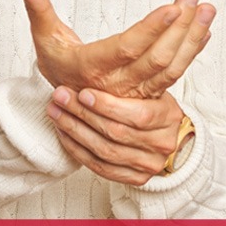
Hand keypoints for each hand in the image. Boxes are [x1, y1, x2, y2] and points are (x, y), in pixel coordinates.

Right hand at [12, 0, 214, 97]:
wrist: (69, 105)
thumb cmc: (57, 61)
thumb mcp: (43, 34)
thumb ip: (36, 5)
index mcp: (92, 68)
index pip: (128, 48)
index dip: (152, 29)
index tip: (173, 6)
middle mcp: (118, 84)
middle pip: (157, 58)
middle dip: (181, 26)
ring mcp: (137, 90)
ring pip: (171, 67)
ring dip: (192, 38)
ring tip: (207, 9)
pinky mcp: (150, 91)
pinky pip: (176, 73)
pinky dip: (192, 51)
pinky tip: (205, 30)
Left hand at [45, 86, 184, 185]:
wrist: (163, 132)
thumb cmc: (151, 102)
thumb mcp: (149, 85)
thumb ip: (135, 74)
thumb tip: (119, 47)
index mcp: (169, 117)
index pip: (137, 116)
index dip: (107, 105)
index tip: (82, 92)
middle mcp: (162, 144)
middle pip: (116, 133)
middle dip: (82, 113)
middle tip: (60, 96)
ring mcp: (150, 165)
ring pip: (105, 152)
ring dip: (74, 131)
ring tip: (55, 112)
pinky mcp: (136, 178)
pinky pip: (100, 167)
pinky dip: (78, 149)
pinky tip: (64, 132)